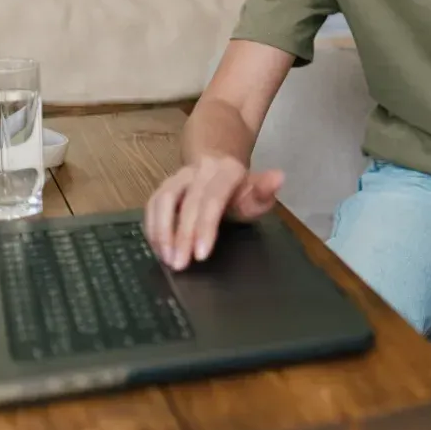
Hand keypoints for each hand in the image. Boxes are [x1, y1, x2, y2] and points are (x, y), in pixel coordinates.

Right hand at [143, 156, 283, 269]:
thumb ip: (265, 191)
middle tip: (179, 265)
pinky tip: (158, 249)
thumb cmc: (240, 189)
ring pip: (162, 201)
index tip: (200, 255)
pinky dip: (152, 228)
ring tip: (166, 259)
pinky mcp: (163, 187)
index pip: (211, 200)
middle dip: (181, 236)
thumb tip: (278, 177)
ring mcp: (177, 178)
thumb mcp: (258, 191)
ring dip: (161, 232)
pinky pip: (151, 205)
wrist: (218, 163)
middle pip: (185, 204)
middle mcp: (197, 172)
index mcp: (225, 172)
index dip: (204, 227)